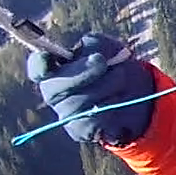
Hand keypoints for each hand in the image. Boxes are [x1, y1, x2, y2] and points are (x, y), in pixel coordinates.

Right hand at [27, 32, 154, 145]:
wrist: (138, 97)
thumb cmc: (114, 67)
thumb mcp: (107, 48)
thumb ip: (94, 44)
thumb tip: (90, 52)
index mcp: (54, 70)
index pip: (37, 69)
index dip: (37, 63)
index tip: (47, 56)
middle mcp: (54, 93)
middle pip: (54, 87)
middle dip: (82, 72)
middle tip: (101, 61)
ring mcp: (66, 114)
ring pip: (79, 101)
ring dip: (106, 85)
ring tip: (120, 78)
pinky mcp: (81, 130)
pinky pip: (93, 118)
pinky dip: (111, 104)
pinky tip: (119, 98)